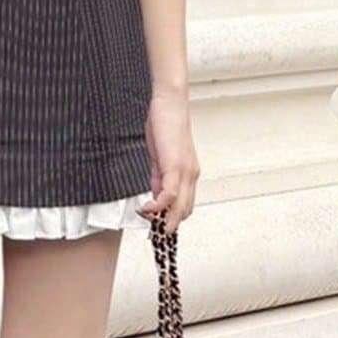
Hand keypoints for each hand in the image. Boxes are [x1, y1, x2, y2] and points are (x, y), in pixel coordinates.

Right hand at [141, 87, 198, 232]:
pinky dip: (157, 206)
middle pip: (185, 211)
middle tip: (153, 234)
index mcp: (188, 174)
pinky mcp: (175, 166)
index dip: (173, 219)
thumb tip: (154, 197)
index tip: (158, 229)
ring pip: (180, 207)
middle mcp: (191, 175)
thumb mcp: (160, 158)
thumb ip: (158, 178)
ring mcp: (185, 171)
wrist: (169, 103)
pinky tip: (146, 208)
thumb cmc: (164, 125)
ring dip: (165, 220)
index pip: (184, 205)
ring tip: (149, 223)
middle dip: (169, 226)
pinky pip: (169, 194)